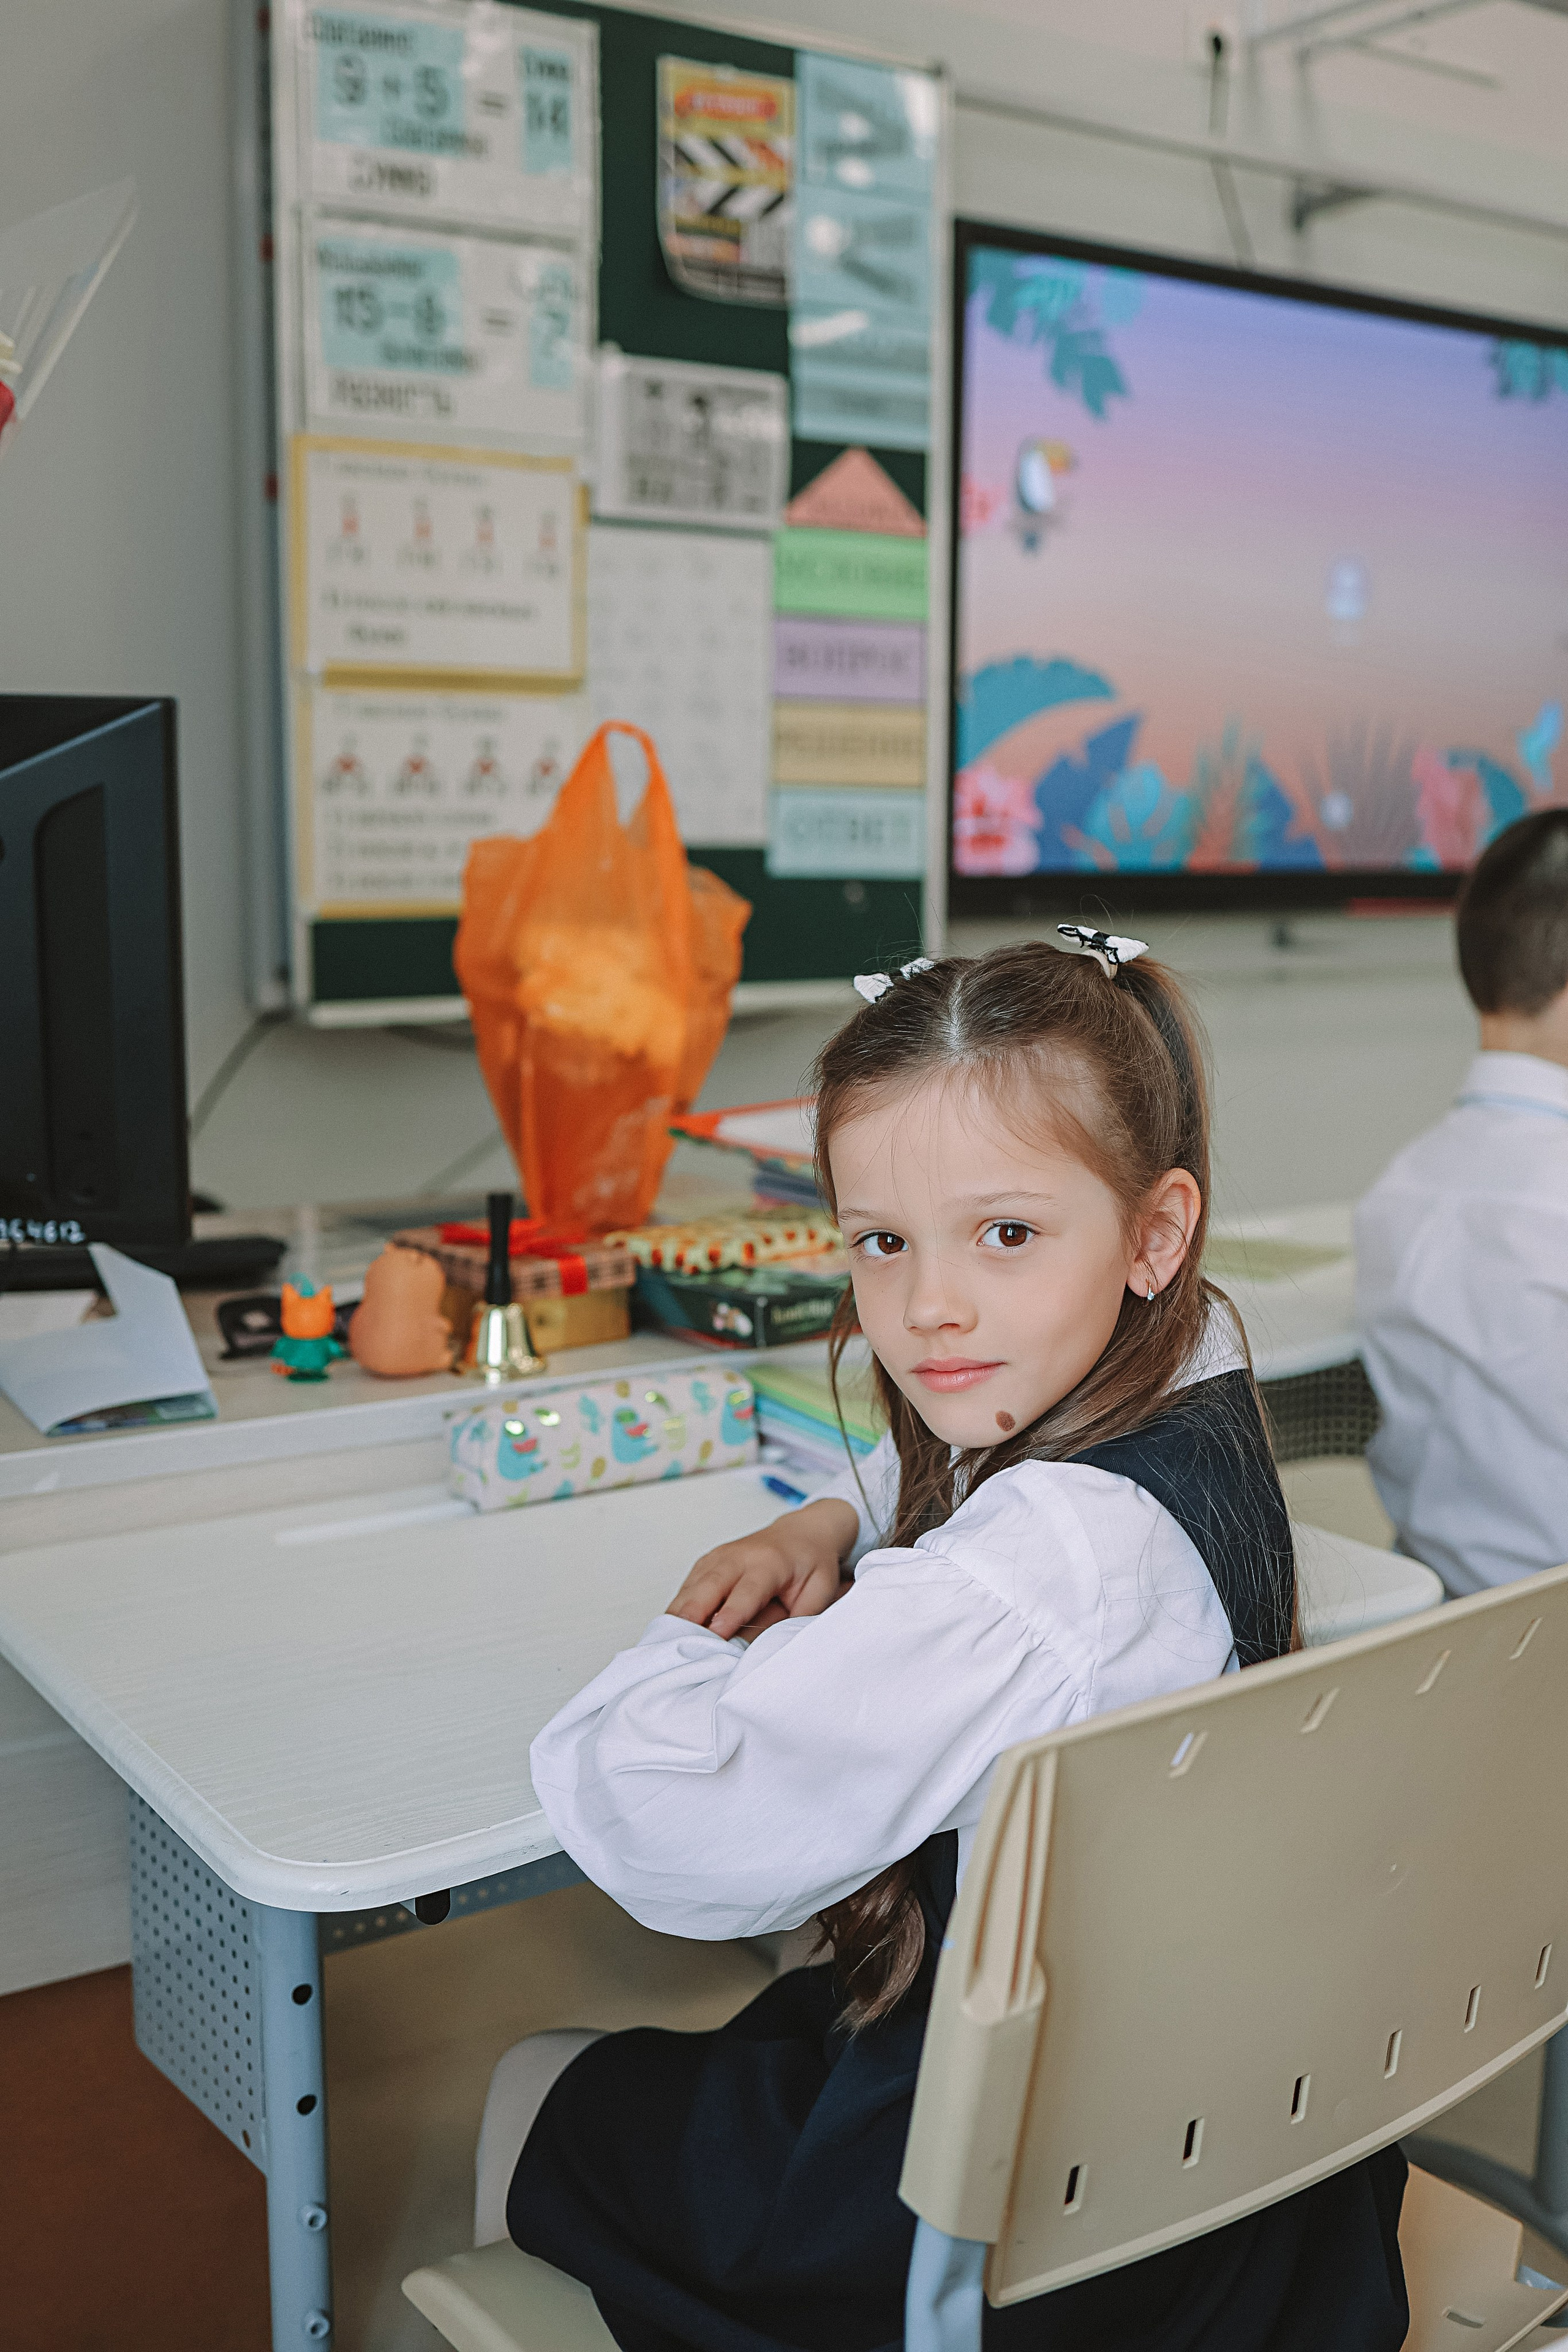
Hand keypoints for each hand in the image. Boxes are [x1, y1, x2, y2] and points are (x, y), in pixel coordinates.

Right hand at [667, 1497, 860, 1641]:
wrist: (802, 1533)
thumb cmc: (812, 1565)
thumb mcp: (818, 1593)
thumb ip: (794, 1621)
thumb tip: (763, 1649)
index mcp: (769, 1563)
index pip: (746, 1591)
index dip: (730, 1614)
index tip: (716, 1634)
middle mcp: (738, 1557)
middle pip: (708, 1586)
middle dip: (691, 1614)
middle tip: (676, 1642)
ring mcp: (718, 1558)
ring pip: (691, 1588)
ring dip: (678, 1615)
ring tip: (665, 1644)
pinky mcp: (706, 1565)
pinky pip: (687, 1589)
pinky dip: (678, 1610)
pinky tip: (670, 1633)